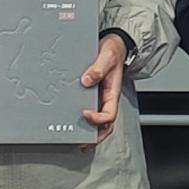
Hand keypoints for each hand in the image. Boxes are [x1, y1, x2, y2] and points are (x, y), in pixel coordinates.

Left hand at [79, 32, 129, 146]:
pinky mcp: (93, 95)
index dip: (97, 118)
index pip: (109, 114)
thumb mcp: (107, 56)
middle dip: (95, 137)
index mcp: (112, 93)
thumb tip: (87, 80)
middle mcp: (107, 98)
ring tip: (78, 141)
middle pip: (105, 125)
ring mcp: (100, 98)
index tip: (84, 114)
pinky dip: (84, 122)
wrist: (114, 45)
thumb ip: (98, 68)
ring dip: (90, 133)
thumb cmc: (113, 51)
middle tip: (82, 144)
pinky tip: (74, 124)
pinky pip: (91, 111)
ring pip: (99, 122)